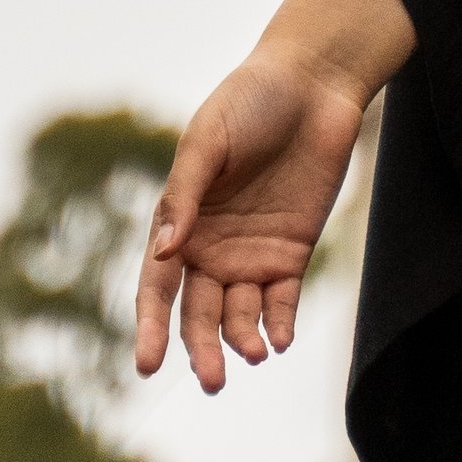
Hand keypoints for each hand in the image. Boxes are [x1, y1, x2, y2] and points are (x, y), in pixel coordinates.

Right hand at [134, 51, 362, 390]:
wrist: (314, 80)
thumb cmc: (250, 100)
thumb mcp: (208, 140)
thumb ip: (185, 194)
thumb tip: (163, 252)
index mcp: (180, 225)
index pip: (157, 289)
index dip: (150, 328)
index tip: (147, 366)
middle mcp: (211, 249)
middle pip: (199, 314)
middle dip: (202, 350)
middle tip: (213, 380)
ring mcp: (252, 254)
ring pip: (240, 316)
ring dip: (243, 341)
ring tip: (255, 354)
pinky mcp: (292, 251)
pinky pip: (282, 301)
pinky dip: (279, 324)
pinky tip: (280, 340)